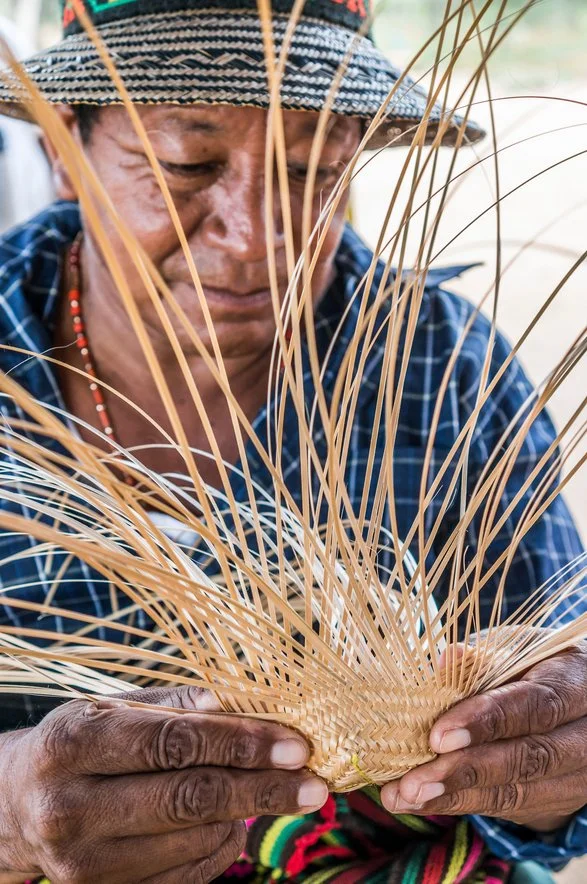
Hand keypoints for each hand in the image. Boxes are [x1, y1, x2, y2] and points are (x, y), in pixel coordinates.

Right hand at [0, 686, 327, 882]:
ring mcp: (85, 862)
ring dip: (245, 816)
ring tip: (268, 791)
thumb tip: (229, 705)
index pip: (173, 743)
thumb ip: (170, 705)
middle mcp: (73, 807)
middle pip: (189, 799)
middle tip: (314, 785)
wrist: (16, 806)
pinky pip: (184, 876)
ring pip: (193, 840)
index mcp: (75, 744)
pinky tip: (231, 822)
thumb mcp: (110, 707)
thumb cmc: (79, 743)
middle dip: (262, 790)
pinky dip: (221, 847)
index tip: (295, 744)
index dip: (239, 743)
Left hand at [381, 646, 586, 829]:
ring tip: (406, 796)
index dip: (487, 721)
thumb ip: (484, 659)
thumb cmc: (533, 666)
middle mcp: (586, 733)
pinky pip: (509, 806)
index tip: (438, 736)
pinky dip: (460, 804)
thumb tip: (448, 658)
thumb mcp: (516, 651)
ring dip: (455, 797)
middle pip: (528, 758)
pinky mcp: (559, 800)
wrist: (572, 704)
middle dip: (465, 771)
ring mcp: (578, 773)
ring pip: (518, 791)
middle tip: (413, 781)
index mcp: (576, 681)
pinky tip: (420, 801)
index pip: (535, 705)